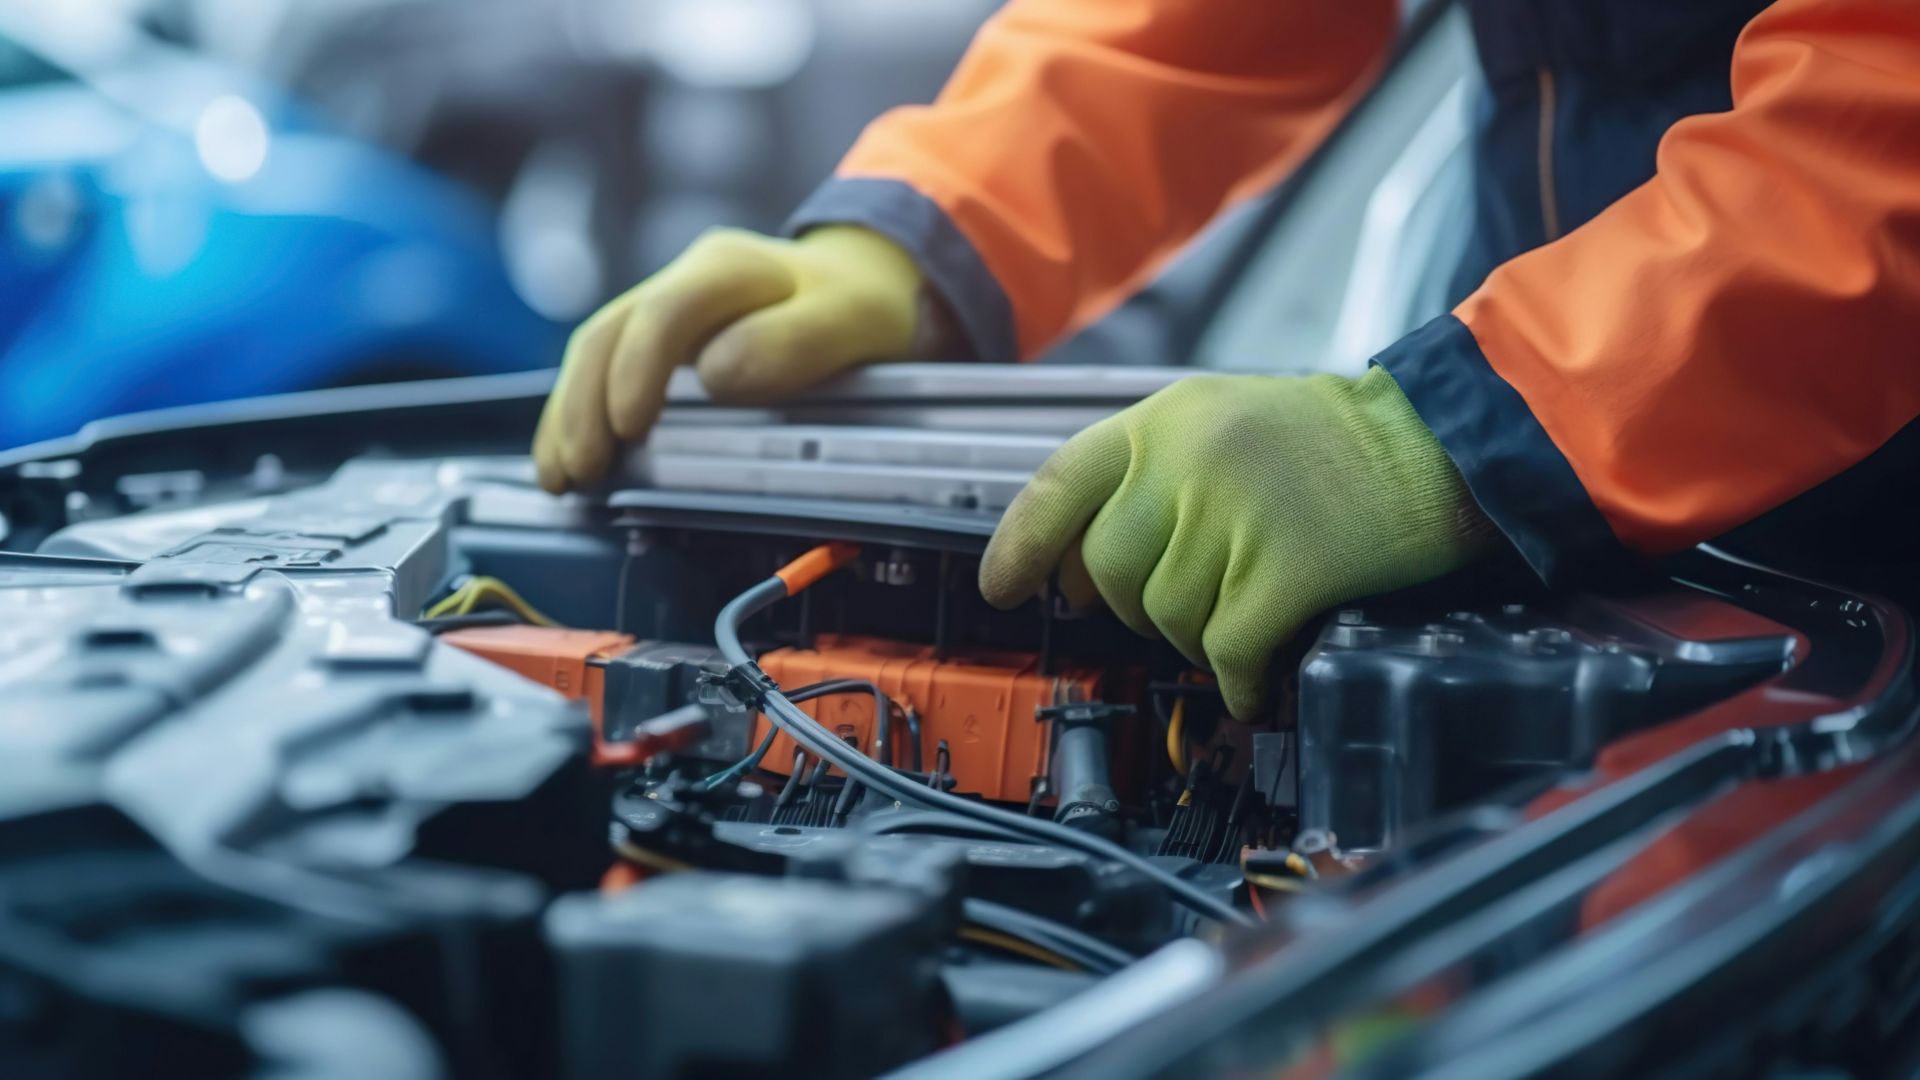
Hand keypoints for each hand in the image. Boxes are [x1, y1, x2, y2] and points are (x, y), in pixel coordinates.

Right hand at [533, 226, 928, 492]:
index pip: (665, 312)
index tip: (630, 428)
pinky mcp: (660, 342)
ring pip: (595, 353)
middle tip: (582, 470)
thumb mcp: (853, 320)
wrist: (868, 281)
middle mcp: (685, 280)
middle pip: (609, 333)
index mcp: (729, 267)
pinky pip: (604, 371)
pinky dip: (580, 417)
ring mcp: (666, 308)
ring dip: (569, 416)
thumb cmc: (864, 305)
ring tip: (560, 478)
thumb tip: (717, 377)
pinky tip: (565, 461)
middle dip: (585, 404)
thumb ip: (795, 342)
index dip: (638, 369)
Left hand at [979, 369, 1490, 716]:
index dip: (1022, 546)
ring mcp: (1237, 513)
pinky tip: (1257, 677)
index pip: (1059, 485)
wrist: (1438, 442)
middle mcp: (1189, 459)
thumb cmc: (1332, 442)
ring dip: (1199, 637)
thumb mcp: (1222, 420)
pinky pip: (1230, 650)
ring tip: (1242, 616)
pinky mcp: (1289, 568)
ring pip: (1168, 618)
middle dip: (1136, 606)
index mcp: (1164, 419)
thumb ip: (1149, 475)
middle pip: (1111, 571)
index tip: (1003, 589)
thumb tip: (1080, 564)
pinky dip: (1239, 678)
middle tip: (1187, 602)